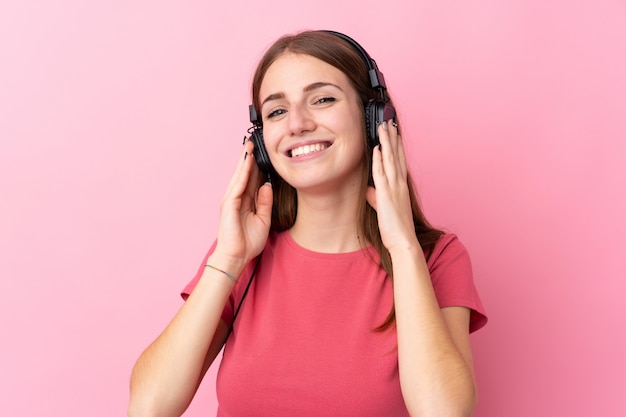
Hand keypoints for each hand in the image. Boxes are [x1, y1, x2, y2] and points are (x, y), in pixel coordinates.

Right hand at [213, 139, 272, 266]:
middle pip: (243, 174)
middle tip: (253, 142)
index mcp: (245, 202)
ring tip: (249, 146)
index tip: (262, 153)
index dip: (256, 166)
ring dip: (244, 160)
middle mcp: (236, 198)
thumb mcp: (263, 219)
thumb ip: (265, 202)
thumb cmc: (247, 242)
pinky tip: (247, 162)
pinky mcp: (229, 204)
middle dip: (248, 158)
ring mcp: (231, 200)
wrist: (236, 257)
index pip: (251, 180)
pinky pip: (238, 184)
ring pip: (239, 176)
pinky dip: (243, 172)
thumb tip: (267, 185)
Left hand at [366, 121, 418, 252]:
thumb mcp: (384, 209)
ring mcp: (394, 188)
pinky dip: (379, 161)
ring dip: (386, 142)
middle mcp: (399, 184)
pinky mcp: (386, 195)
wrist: (403, 242)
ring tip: (383, 127)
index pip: (399, 160)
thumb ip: (377, 197)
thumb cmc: (395, 228)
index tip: (394, 132)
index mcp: (400, 186)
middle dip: (392, 137)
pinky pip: (382, 174)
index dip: (396, 145)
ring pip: (390, 160)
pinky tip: (377, 149)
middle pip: (396, 155)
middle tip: (389, 121)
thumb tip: (370, 191)